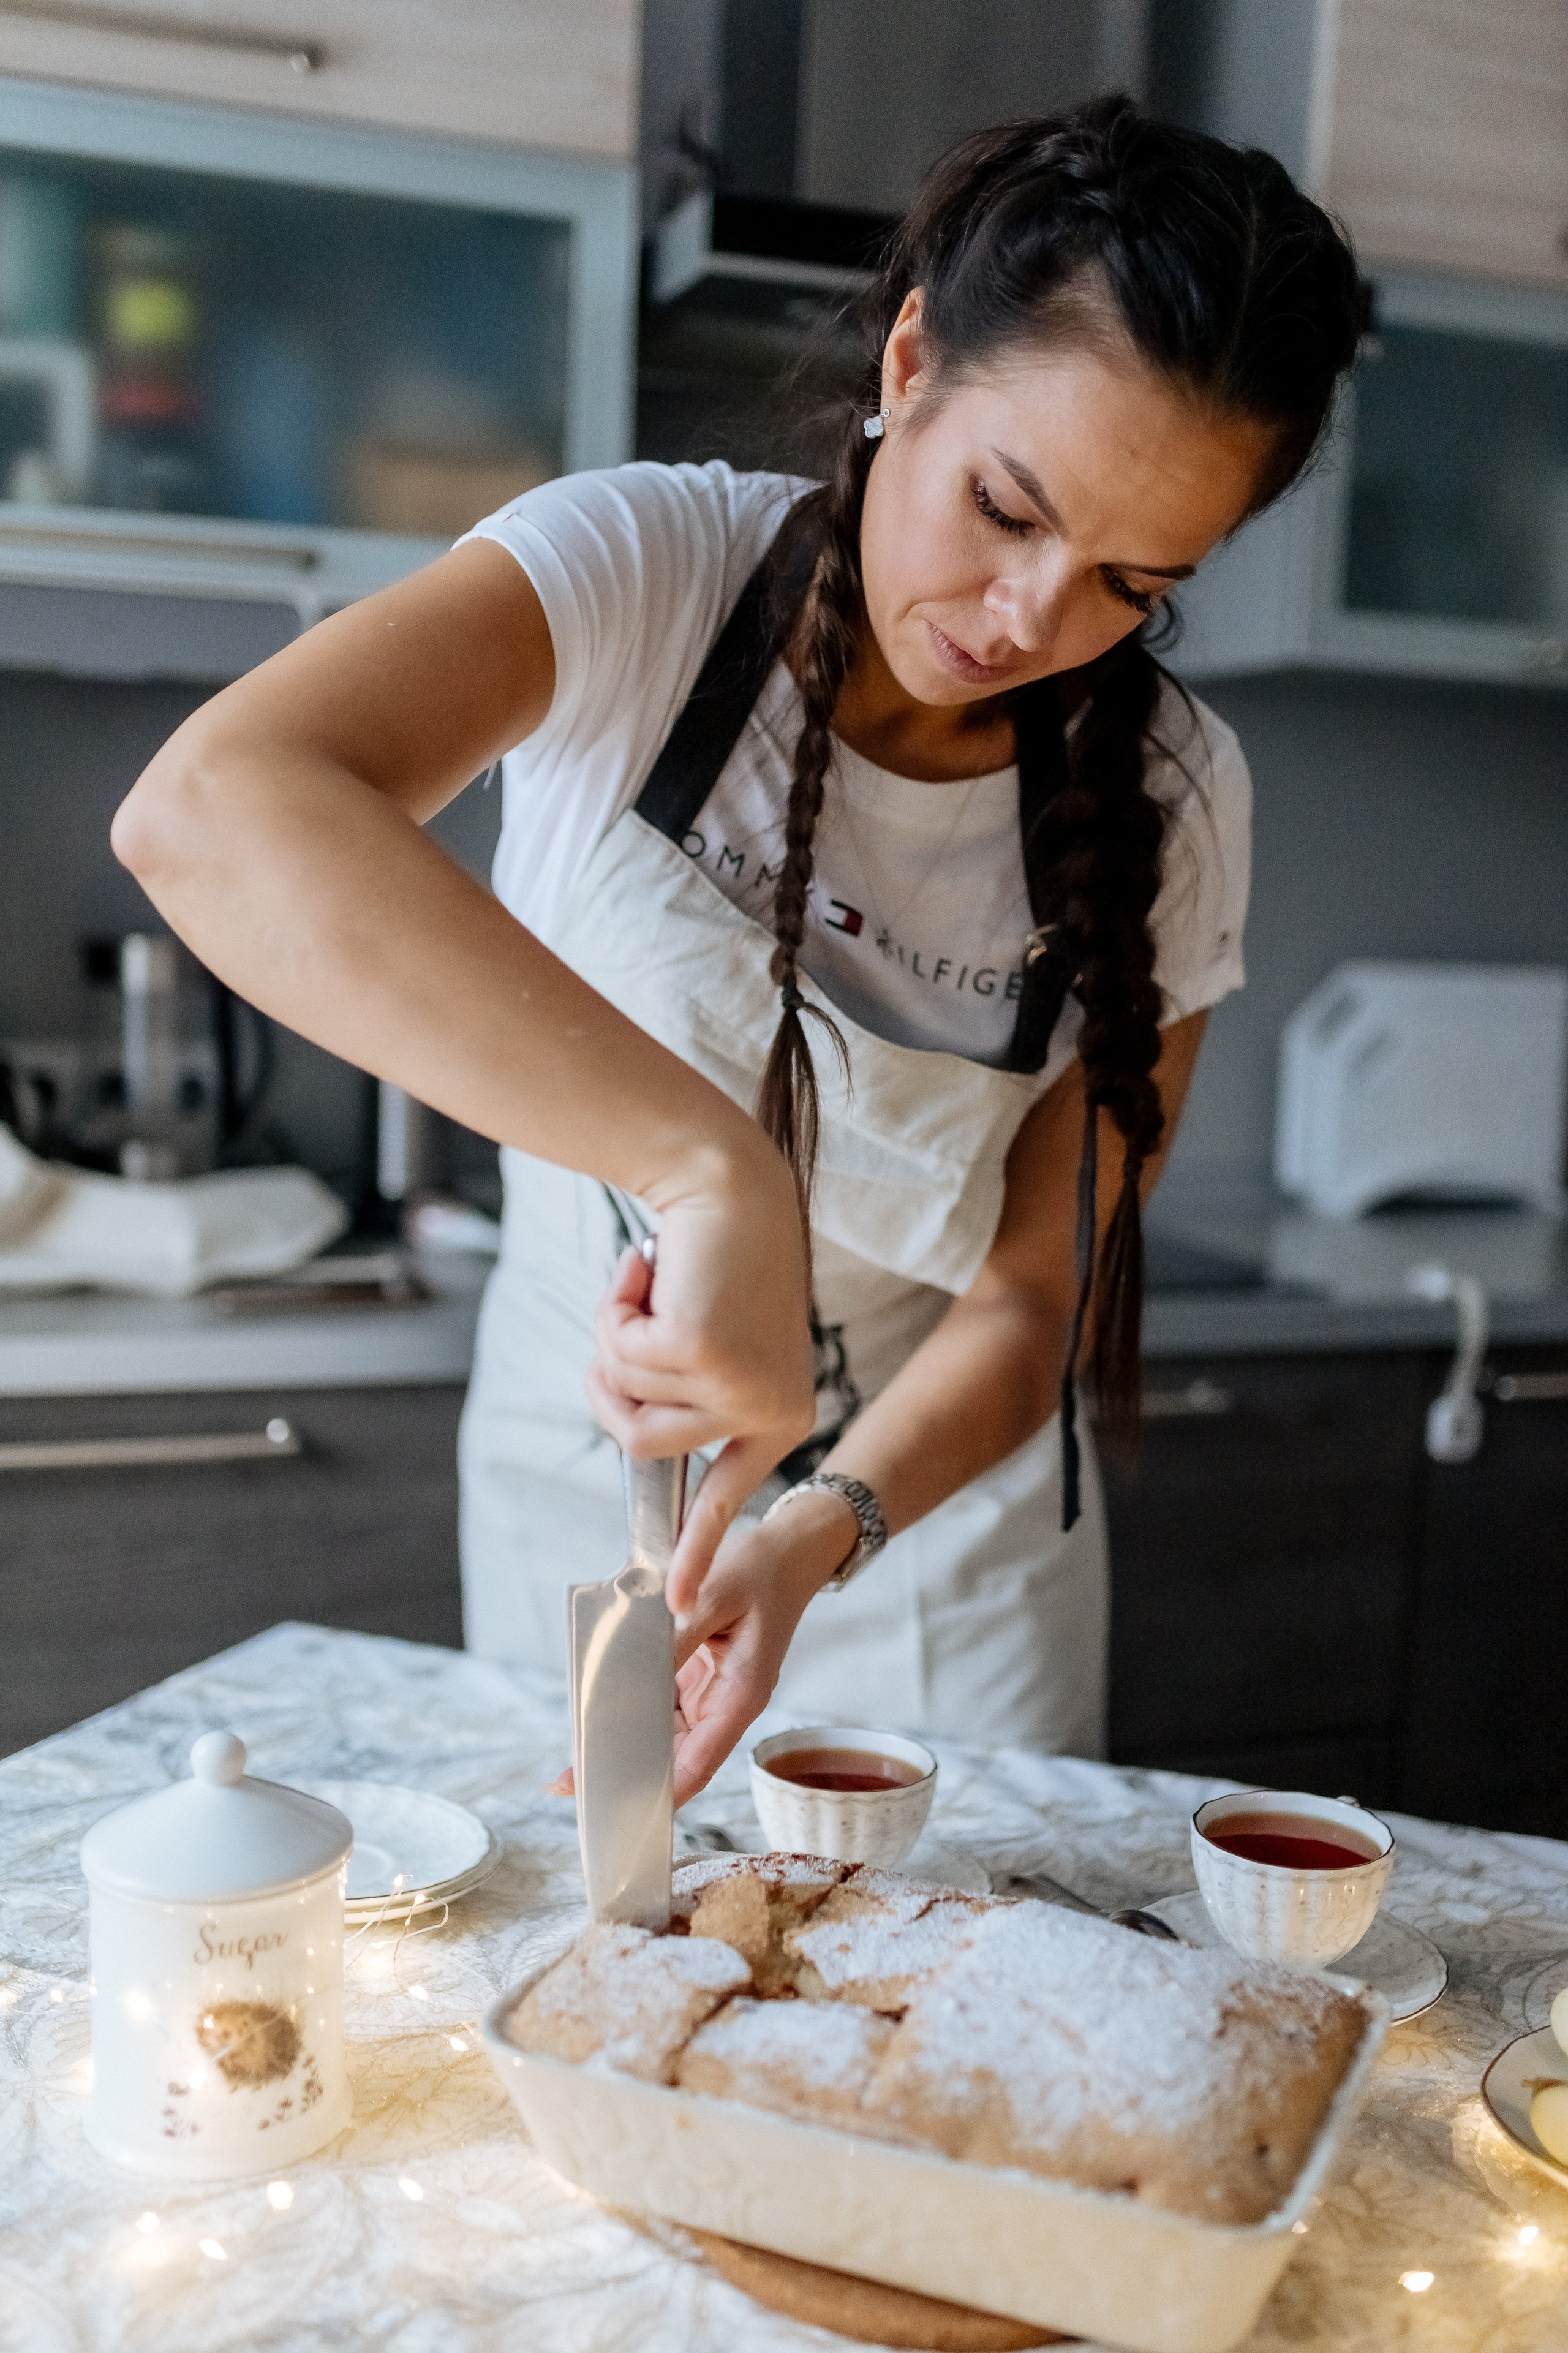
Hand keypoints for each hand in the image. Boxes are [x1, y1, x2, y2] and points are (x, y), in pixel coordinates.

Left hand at [546, 1493, 855, 1806]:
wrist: (791, 1550)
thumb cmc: (762, 1570)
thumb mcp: (714, 1595)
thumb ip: (672, 1636)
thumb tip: (629, 1672)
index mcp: (741, 1695)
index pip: (699, 1764)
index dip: (660, 1793)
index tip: (621, 1810)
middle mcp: (728, 1704)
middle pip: (678, 1759)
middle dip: (632, 1775)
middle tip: (575, 1787)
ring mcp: (713, 1694)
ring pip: (667, 1738)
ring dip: (629, 1748)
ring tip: (578, 1764)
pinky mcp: (700, 1678)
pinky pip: (663, 1708)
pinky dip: (635, 1715)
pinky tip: (601, 1717)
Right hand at [584, 1151, 816, 1591]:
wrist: (730, 1183)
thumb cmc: (712, 1262)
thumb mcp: (708, 1341)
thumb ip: (684, 1395)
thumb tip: (638, 1434)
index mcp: (780, 1415)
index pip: (730, 1494)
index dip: (699, 1547)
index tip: (679, 1601)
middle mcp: (770, 1410)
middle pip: (644, 1443)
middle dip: (612, 1382)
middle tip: (626, 1322)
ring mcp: (738, 1386)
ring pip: (625, 1400)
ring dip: (613, 1340)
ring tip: (646, 1287)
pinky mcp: (704, 1354)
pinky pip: (617, 1359)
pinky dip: (613, 1311)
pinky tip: (646, 1272)